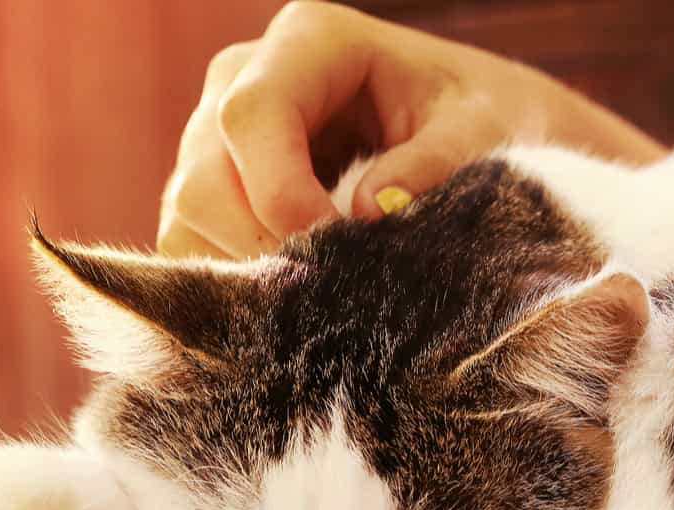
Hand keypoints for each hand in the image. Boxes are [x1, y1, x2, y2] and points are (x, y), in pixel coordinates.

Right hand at [158, 1, 664, 257]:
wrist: (479, 137)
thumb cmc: (484, 120)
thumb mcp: (483, 131)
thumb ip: (434, 162)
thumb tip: (368, 210)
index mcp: (310, 41)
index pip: (252, 114)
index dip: (282, 194)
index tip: (338, 249)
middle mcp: (245, 79)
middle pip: (205, 176)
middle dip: (264, 245)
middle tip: (334, 293)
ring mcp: (218, 136)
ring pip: (189, 218)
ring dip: (248, 274)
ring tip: (323, 301)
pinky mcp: (215, 193)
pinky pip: (190, 250)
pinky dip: (235, 288)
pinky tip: (296, 305)